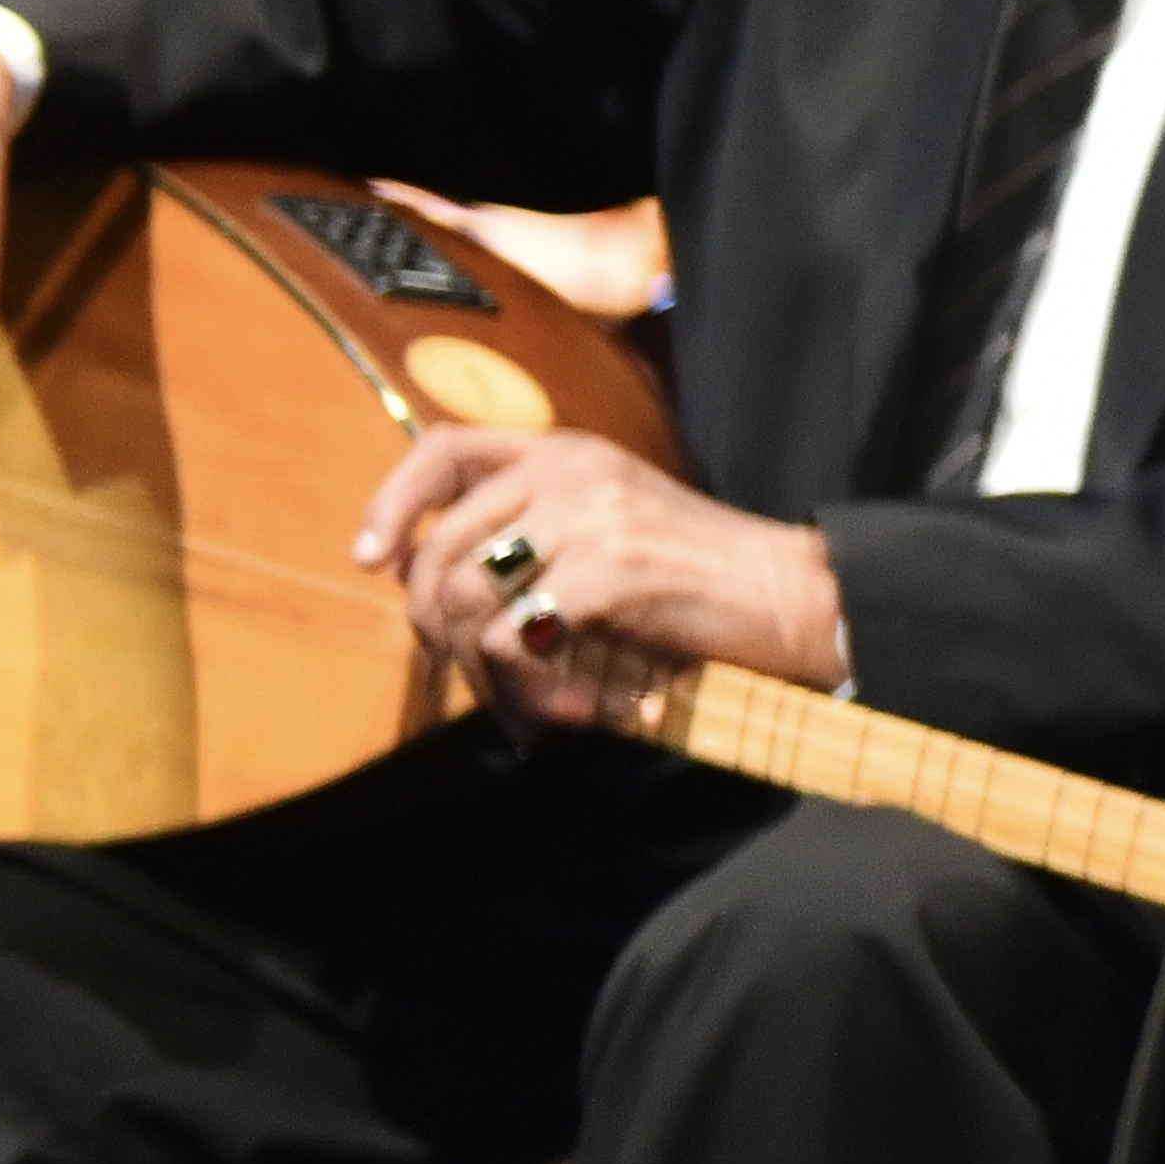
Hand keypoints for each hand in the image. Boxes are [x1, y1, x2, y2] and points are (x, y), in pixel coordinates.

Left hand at [358, 424, 850, 729]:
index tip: (371, 562)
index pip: (444, 449)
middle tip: (470, 677)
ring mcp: (587, 519)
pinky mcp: (604, 573)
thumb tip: (427, 579)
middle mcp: (570, 471)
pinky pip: (506, 643)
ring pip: (461, 603)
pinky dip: (518, 693)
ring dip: (476, 676)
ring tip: (520, 708)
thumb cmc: (704, 578)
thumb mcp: (613, 526)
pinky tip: (559, 714)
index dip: (391, 503)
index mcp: (568, 451)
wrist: (794, 596)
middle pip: (438, 551)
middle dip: (432, 630)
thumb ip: (534, 530)